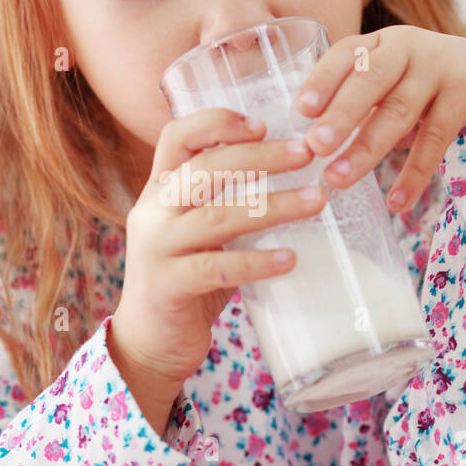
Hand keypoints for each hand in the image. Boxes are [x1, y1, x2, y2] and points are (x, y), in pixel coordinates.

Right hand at [111, 108, 326, 387]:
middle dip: (261, 157)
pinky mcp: (168, 286)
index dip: (217, 122)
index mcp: (159, 191)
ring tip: (316, 202)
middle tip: (307, 154)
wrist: (149, 343)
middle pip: (205, 168)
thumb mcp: (198, 233)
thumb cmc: (187, 282)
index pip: (177, 136)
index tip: (262, 124)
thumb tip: (294, 176)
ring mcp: (156, 249)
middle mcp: (153, 212)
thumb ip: (224, 203)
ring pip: (218, 216)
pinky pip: (217, 268)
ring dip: (273, 206)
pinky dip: (256, 262)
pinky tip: (289, 260)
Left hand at [294, 25, 465, 211]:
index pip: (346, 53)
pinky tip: (396, 201)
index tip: (300, 110)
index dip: (322, 80)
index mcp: (380, 43)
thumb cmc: (425, 80)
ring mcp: (438, 70)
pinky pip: (435, 139)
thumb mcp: (391, 76)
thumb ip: (356, 95)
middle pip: (370, 80)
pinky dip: (414, 173)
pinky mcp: (465, 97)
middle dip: (341, 114)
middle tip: (315, 146)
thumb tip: (306, 144)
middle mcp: (407, 49)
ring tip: (338, 179)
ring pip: (399, 111)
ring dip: (367, 148)